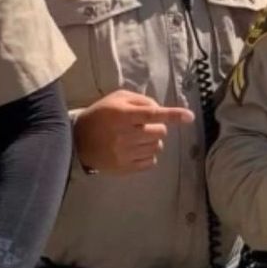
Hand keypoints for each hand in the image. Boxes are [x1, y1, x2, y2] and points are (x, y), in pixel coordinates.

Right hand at [74, 90, 194, 173]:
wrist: (77, 140)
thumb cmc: (101, 115)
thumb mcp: (118, 99)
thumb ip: (142, 101)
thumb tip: (161, 110)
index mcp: (122, 115)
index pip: (152, 115)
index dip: (173, 115)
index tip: (189, 117)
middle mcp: (124, 135)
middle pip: (160, 132)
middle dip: (157, 128)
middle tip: (142, 127)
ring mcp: (123, 154)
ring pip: (157, 147)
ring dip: (152, 142)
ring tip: (136, 138)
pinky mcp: (124, 168)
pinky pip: (150, 161)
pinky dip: (147, 155)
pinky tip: (134, 150)